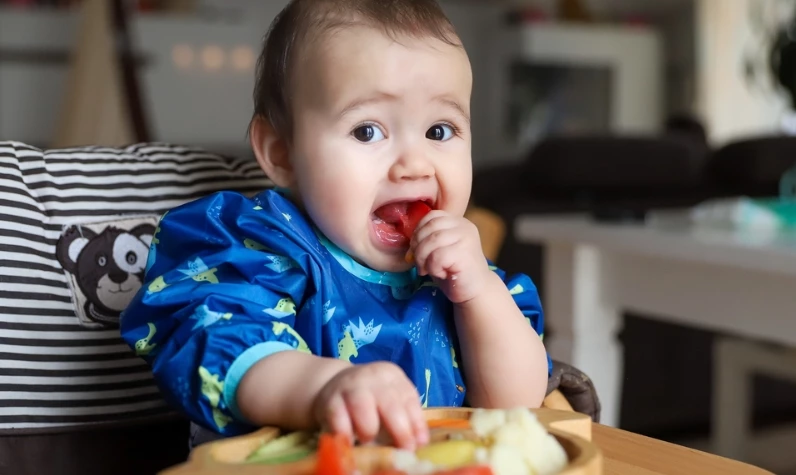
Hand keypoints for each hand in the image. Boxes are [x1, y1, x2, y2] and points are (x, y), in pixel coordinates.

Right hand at [312, 362, 428, 449]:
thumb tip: (419, 443)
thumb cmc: (370, 398)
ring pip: (364, 412)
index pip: (409, 399)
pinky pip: (340, 424)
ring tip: (368, 439)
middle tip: (403, 451)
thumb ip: (404, 417)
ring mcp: (349, 387)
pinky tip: (350, 440)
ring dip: (369, 431)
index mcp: (391, 375)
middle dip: (400, 432)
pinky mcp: (329, 402)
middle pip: (390, 406)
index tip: (419, 444)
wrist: (333, 384)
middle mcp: (371, 377)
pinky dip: (347, 436)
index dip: (416, 424)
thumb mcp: (389, 399)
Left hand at [410, 211, 490, 303]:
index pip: (432, 216)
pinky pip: (437, 256)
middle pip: (430, 227)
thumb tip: (409, 244)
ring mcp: (467, 238)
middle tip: (420, 264)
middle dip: (418, 247)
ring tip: (428, 270)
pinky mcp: (465, 253)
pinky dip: (433, 268)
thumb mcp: (437, 250)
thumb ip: (426, 240)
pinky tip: (442, 274)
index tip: (416, 250)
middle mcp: (464, 226)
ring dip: (423, 259)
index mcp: (458, 222)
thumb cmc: (454, 271)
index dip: (418, 232)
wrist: (475, 292)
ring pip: (432, 241)